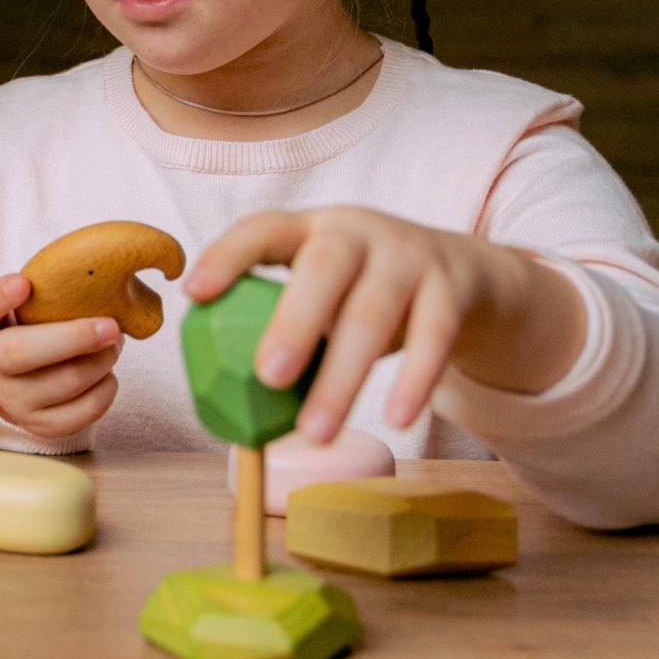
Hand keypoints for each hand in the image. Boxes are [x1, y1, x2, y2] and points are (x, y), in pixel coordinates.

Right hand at [0, 274, 122, 440]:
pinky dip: (107, 387)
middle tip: (111, 325)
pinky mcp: (41, 425)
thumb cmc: (36, 331)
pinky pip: (85, 409)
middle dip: (73, 337)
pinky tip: (107, 372)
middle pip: (19, 352)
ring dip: (102, 360)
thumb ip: (48, 291)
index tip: (23, 283)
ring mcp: (13, 400)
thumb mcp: (29, 309)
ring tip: (114, 343)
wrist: (26, 385)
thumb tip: (102, 275)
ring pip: (66, 381)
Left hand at [185, 208, 587, 443]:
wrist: (462, 273)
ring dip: (343, 376)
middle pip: (324, 267)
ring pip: (374, 313)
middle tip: (268, 377)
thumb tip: (226, 401)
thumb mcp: (324, 292)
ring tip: (316, 430)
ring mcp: (408, 255)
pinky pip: (433, 336)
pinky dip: (414, 380)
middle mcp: (359, 232)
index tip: (195, 293)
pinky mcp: (450, 288)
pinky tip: (396, 418)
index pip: (263, 229)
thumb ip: (284, 325)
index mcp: (311, 228)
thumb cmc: (364, 292)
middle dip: (294, 321)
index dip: (228, 256)